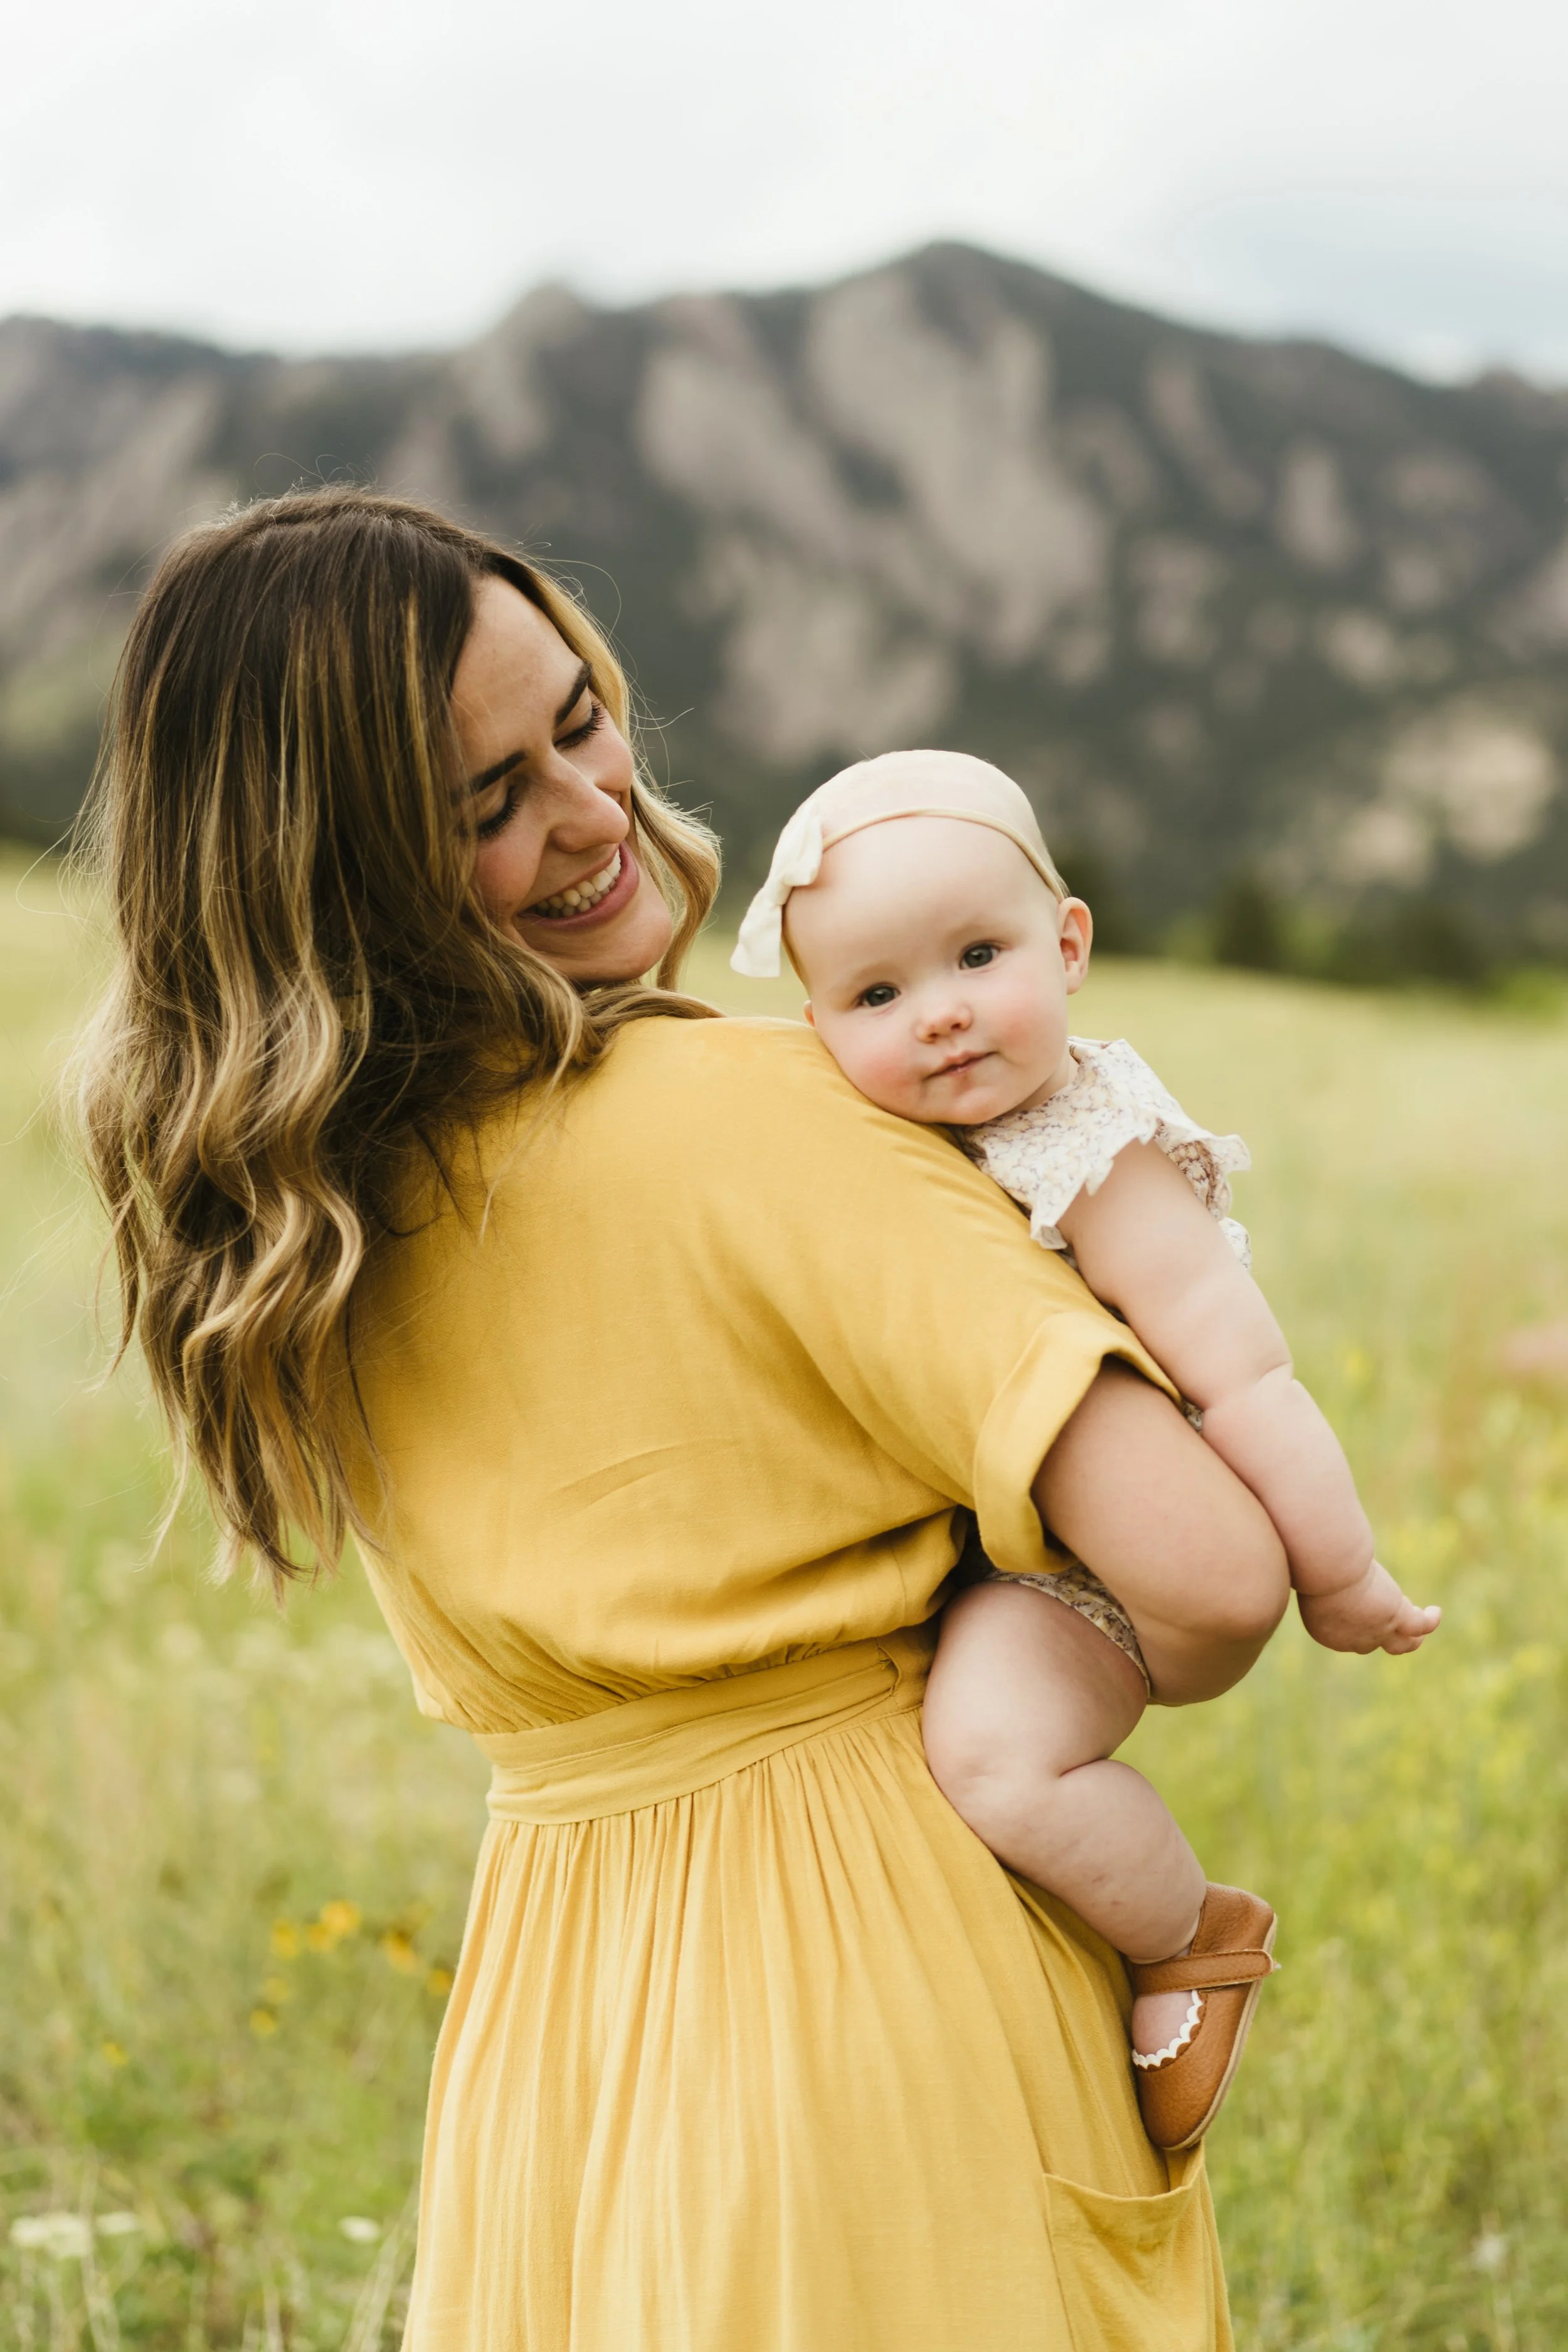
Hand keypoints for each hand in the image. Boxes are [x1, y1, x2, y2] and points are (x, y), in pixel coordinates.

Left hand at [1297, 1558, 1440, 1655]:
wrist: (1327, 1570)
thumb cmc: (1313, 1568)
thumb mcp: (1312, 1581)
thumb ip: (1318, 1589)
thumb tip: (1320, 1580)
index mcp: (1328, 1635)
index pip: (1351, 1637)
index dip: (1362, 1624)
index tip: (1364, 1603)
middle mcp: (1354, 1642)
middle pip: (1374, 1641)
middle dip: (1381, 1625)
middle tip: (1384, 1603)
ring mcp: (1377, 1633)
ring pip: (1403, 1644)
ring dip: (1410, 1634)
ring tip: (1416, 1617)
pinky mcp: (1396, 1618)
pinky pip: (1420, 1626)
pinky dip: (1430, 1620)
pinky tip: (1434, 1611)